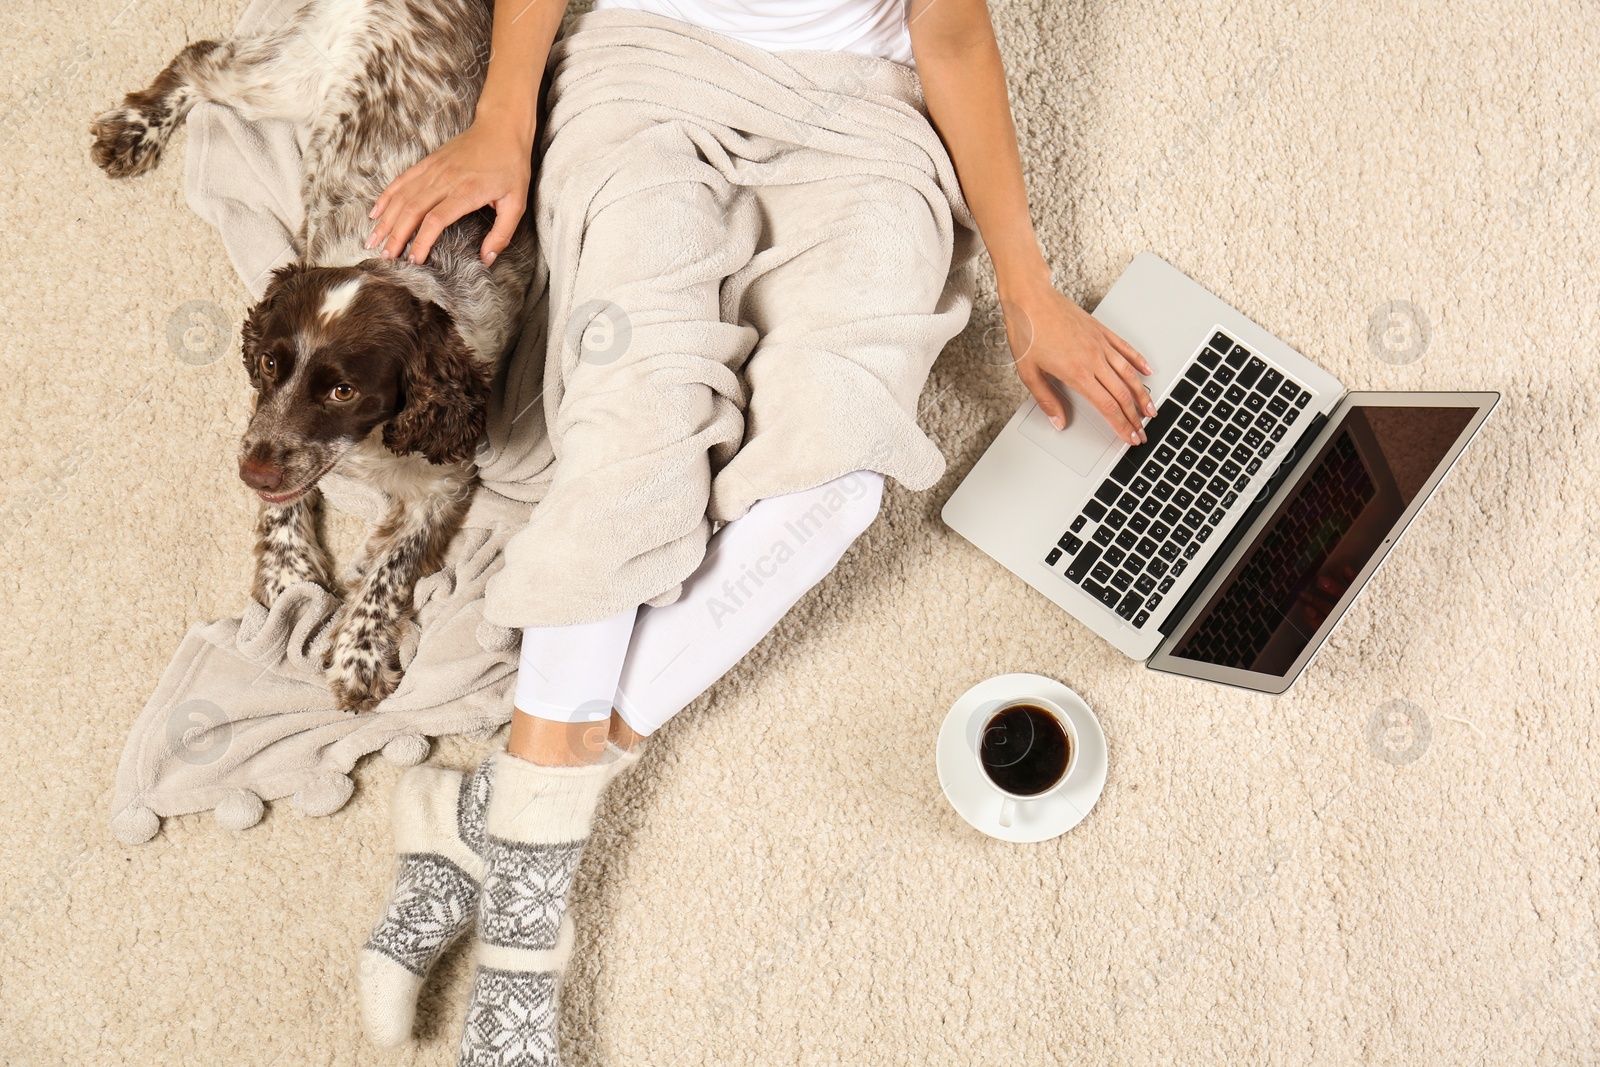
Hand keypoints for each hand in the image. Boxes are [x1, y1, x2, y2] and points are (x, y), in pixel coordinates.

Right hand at [366, 117, 532, 265]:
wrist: (501, 127)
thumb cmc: (511, 166)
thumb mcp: (517, 203)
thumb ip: (502, 233)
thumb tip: (487, 259)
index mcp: (466, 192)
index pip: (435, 220)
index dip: (421, 241)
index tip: (413, 260)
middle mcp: (445, 179)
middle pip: (412, 210)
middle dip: (396, 236)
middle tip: (385, 257)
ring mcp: (433, 169)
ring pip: (402, 196)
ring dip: (386, 220)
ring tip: (373, 240)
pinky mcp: (428, 162)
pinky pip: (402, 180)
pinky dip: (386, 197)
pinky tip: (376, 212)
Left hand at [1001, 278, 1156, 445]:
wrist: (1030, 298)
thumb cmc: (1027, 331)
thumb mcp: (1029, 373)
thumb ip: (1046, 400)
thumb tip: (1058, 421)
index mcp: (1076, 372)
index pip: (1107, 406)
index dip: (1121, 425)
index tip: (1129, 437)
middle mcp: (1093, 358)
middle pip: (1122, 394)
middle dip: (1135, 417)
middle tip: (1143, 432)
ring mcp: (1100, 343)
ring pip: (1129, 373)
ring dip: (1142, 393)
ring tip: (1151, 409)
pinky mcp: (1101, 330)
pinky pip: (1125, 348)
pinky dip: (1138, 361)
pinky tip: (1147, 371)